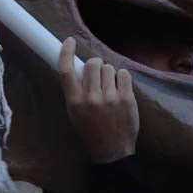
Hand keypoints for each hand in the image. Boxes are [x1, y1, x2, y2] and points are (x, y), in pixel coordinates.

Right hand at [59, 38, 138, 163]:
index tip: (69, 41)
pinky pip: (123, 74)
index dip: (66, 53)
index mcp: (74, 102)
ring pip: (108, 68)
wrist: (112, 151)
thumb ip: (75, 92)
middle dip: (96, 65)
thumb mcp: (75, 114)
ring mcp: (110, 98)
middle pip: (92, 64)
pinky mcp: (126, 99)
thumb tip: (78, 68)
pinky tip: (119, 88)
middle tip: (98, 76)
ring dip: (109, 73)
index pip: (66, 71)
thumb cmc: (92, 131)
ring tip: (110, 87)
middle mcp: (91, 99)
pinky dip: (121, 78)